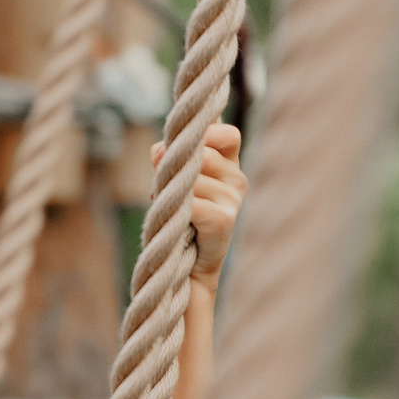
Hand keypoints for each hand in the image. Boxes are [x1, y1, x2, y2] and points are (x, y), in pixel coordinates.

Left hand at [153, 122, 245, 285]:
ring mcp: (234, 199)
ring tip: (170, 207)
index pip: (228, 135)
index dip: (205, 135)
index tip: (178, 148)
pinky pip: (192, 203)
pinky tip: (176, 220)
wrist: (185, 264)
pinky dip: (175, 209)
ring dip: (170, 191)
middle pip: (201, 155)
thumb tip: (160, 151)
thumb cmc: (178, 214)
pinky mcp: (225, 220)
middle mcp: (237, 179)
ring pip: (193, 178)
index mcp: (229, 163)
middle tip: (163, 187)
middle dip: (172, 166)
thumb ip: (167, 154)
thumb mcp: (172, 175)